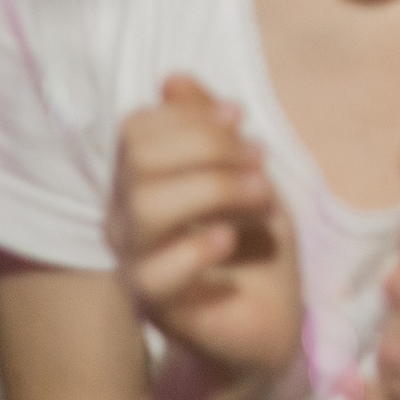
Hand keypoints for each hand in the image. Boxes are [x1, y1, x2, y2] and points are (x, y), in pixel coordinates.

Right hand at [106, 75, 301, 386]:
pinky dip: (197, 247)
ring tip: (262, 197)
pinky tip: (232, 240)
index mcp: (144, 183)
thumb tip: (173, 78)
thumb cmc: (257, 246)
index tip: (240, 119)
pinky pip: (153, 272)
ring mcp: (137, 263)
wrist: (271, 321)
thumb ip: (212, 130)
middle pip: (139, 160)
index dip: (191, 116)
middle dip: (209, 147)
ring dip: (215, 188)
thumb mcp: (248, 175)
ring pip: (145, 206)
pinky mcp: (157, 307)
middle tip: (259, 163)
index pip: (138, 129)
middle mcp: (128, 220)